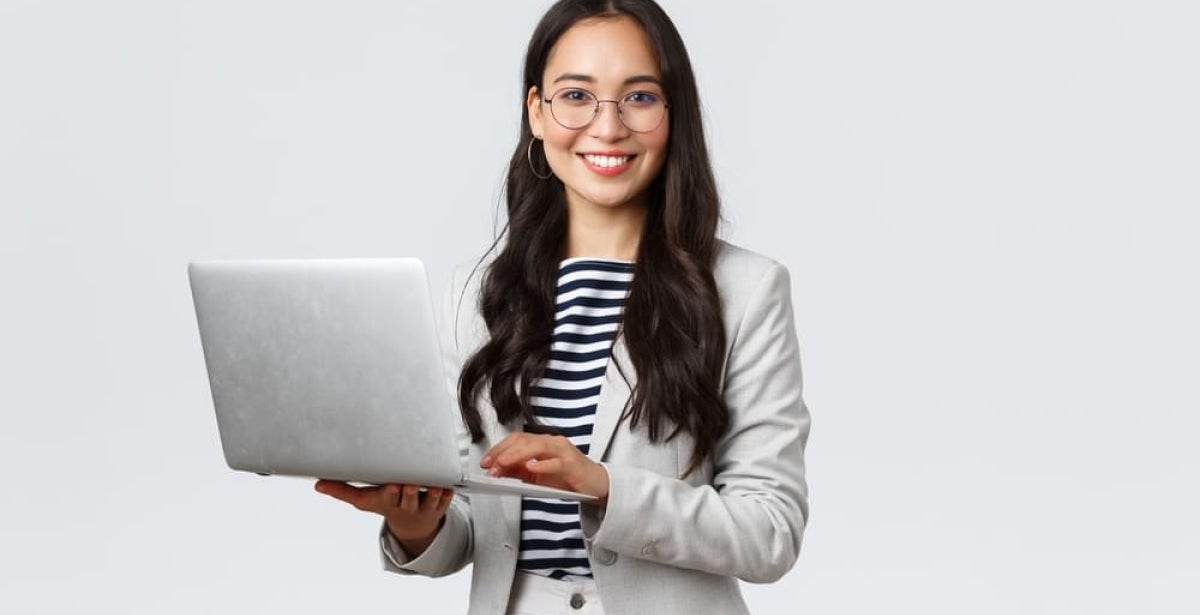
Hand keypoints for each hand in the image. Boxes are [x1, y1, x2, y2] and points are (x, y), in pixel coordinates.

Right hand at [314, 481, 453, 555]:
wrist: (411, 524)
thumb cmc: (385, 503)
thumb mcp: (364, 500)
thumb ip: (342, 491)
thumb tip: (317, 484)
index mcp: (389, 502)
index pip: (390, 497)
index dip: (392, 492)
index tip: (393, 485)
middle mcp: (407, 505)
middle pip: (410, 498)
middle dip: (411, 490)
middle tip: (413, 482)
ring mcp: (425, 505)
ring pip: (431, 500)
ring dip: (434, 493)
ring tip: (436, 485)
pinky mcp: (441, 504)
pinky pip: (448, 499)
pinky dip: (449, 494)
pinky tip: (450, 485)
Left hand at [480, 433, 608, 502]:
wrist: (595, 484)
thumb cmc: (567, 477)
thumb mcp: (538, 475)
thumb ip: (519, 471)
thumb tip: (497, 470)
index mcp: (542, 443)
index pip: (516, 439)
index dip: (498, 449)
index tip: (485, 462)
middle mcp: (552, 443)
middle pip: (523, 441)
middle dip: (503, 453)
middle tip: (490, 466)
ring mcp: (563, 451)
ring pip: (536, 447)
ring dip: (516, 456)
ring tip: (502, 464)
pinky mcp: (572, 464)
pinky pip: (555, 462)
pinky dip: (542, 464)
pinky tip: (530, 468)